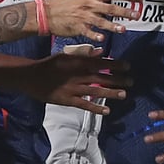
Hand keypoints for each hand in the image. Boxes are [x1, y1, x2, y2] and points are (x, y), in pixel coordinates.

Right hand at [17, 49, 131, 114]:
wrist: (31, 76)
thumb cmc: (50, 64)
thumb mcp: (67, 55)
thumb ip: (84, 54)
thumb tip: (101, 52)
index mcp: (79, 62)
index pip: (102, 63)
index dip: (116, 65)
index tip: (128, 66)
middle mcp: (79, 75)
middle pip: (102, 77)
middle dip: (118, 79)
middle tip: (131, 81)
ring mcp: (74, 88)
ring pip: (96, 91)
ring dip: (111, 93)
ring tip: (124, 94)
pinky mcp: (68, 100)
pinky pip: (84, 104)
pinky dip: (96, 108)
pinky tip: (107, 111)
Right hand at [43, 0, 141, 40]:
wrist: (46, 12)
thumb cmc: (66, 1)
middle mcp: (89, 3)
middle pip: (111, 7)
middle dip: (125, 11)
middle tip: (137, 15)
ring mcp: (83, 15)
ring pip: (102, 21)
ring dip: (113, 26)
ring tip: (123, 29)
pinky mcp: (77, 27)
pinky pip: (88, 32)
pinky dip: (95, 35)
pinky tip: (102, 39)